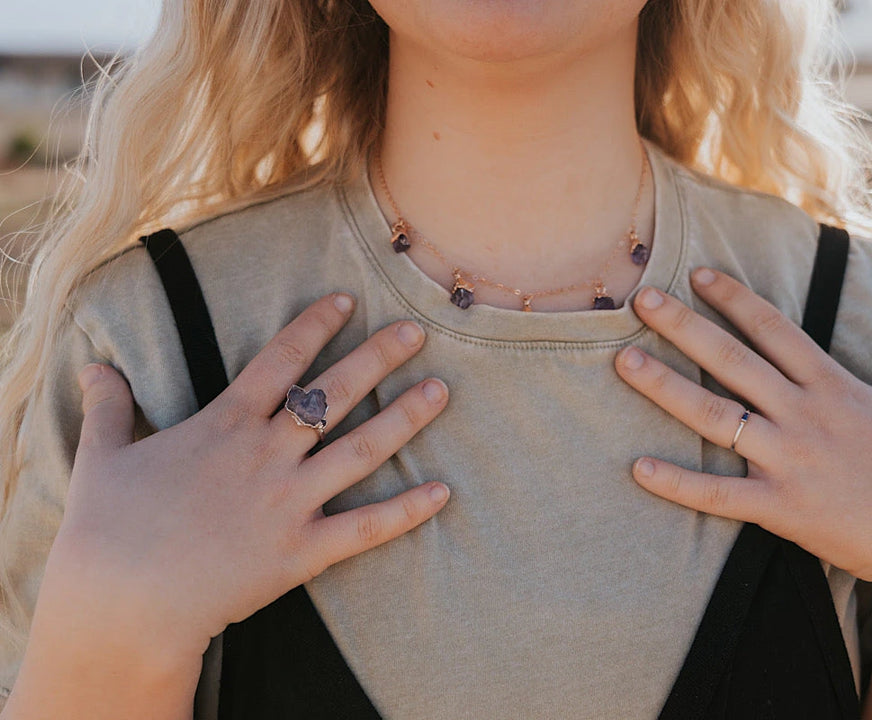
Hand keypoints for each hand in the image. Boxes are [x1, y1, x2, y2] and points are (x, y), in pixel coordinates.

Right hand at [38, 293, 449, 663]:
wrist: (122, 603)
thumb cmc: (105, 529)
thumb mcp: (101, 456)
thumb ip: (107, 407)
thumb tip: (92, 367)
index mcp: (225, 424)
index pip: (282, 359)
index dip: (317, 324)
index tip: (349, 300)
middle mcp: (267, 455)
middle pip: (335, 394)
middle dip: (379, 358)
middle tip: (417, 331)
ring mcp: (289, 502)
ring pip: (362, 450)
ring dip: (406, 419)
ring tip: (442, 390)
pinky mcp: (302, 551)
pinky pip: (365, 528)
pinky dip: (407, 511)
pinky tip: (444, 492)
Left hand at [614, 268, 871, 605]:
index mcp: (838, 387)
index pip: (776, 330)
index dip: (735, 299)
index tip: (700, 274)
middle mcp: (806, 416)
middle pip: (732, 360)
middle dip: (684, 325)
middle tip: (641, 299)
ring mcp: (790, 461)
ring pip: (714, 416)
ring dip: (664, 387)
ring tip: (622, 361)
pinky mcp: (782, 508)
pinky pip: (718, 495)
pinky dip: (677, 483)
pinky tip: (638, 468)